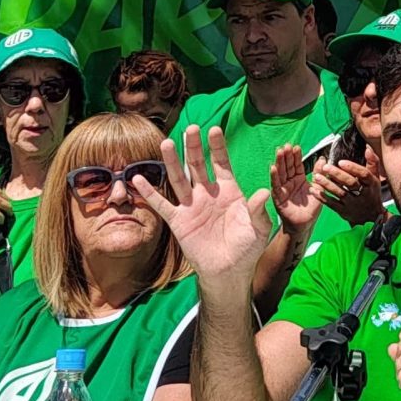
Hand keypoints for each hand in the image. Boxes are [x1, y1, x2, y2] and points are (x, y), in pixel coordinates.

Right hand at [138, 126, 272, 293]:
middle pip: (197, 165)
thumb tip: (263, 192)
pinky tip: (137, 178)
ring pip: (179, 179)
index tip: (215, 129)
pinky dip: (150, 192)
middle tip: (191, 128)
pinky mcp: (179, 221)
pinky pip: (162, 204)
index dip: (217, 147)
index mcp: (228, 191)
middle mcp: (207, 194)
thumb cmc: (247, 248)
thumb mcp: (258, 228)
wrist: (229, 272)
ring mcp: (192, 206)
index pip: (221, 163)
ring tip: (166, 143)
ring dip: (172, 162)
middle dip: (194, 147)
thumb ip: (258, 210)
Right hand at [267, 144, 318, 235]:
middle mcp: (290, 182)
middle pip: (287, 166)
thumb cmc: (311, 208)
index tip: (296, 146)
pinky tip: (273, 167)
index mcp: (299, 179)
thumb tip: (323, 159)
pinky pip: (276, 185)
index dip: (296, 156)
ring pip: (280, 173)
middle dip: (286, 156)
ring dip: (279, 162)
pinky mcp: (278, 197)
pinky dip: (274, 176)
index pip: (297, 165)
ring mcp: (283, 188)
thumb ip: (320, 174)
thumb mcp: (318, 189)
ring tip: (279, 151)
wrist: (305, 224)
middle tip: (286, 146)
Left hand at [312, 154, 388, 228]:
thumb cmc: (371, 193)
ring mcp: (352, 204)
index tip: (341, 162)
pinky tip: (314, 190)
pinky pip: (331, 203)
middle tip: (325, 167)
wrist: (371, 218)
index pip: (364, 174)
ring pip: (339, 193)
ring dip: (327, 185)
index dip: (353, 168)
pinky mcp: (343, 211)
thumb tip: (367, 148)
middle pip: (350, 183)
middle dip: (337, 175)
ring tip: (317, 177)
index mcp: (371, 184)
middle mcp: (362, 194)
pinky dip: (322, 196)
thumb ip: (372, 162)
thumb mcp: (375, 178)